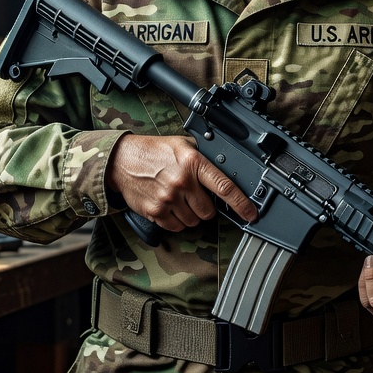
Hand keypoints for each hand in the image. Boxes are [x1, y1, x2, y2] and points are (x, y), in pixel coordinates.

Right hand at [107, 134, 257, 231]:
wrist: (121, 160)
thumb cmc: (153, 151)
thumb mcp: (181, 144)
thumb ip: (202, 156)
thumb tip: (225, 168)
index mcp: (193, 163)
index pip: (224, 187)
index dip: (241, 204)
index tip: (250, 214)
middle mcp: (182, 182)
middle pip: (209, 211)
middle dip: (205, 207)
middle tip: (194, 196)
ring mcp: (168, 199)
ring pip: (194, 221)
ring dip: (191, 214)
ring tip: (178, 199)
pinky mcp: (155, 212)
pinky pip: (176, 227)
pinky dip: (176, 221)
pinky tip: (170, 206)